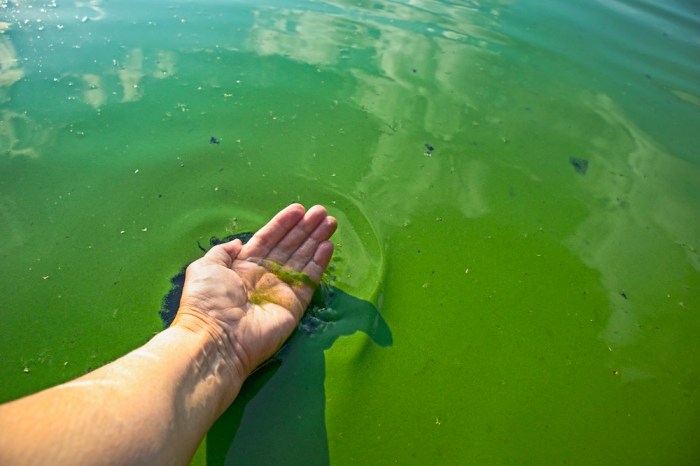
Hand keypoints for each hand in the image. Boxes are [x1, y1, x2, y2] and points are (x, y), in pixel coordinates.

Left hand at [172, 204, 336, 377]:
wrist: (217, 338)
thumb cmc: (207, 301)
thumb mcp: (205, 266)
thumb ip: (222, 251)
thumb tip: (238, 243)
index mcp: (243, 266)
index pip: (268, 239)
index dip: (283, 224)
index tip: (299, 209)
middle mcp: (264, 276)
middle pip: (289, 246)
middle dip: (305, 228)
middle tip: (321, 211)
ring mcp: (281, 290)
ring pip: (302, 259)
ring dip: (316, 239)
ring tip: (330, 221)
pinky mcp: (294, 305)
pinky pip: (309, 280)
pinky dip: (319, 263)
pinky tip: (327, 245)